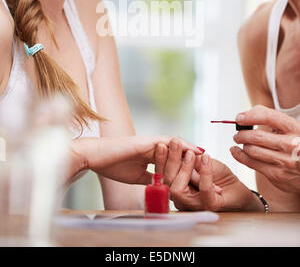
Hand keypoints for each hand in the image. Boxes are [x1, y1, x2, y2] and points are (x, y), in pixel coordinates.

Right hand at [68, 135, 200, 185]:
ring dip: (194, 155)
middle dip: (196, 168)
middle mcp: (155, 147)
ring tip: (210, 160)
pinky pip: (169, 142)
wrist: (96, 156)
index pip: (174, 164)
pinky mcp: (148, 141)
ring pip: (178, 148)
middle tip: (214, 178)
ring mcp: (152, 143)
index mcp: (152, 156)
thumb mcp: (137, 176)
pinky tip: (195, 150)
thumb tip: (164, 185)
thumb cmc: (112, 165)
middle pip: (180, 157)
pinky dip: (183, 146)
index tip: (204, 185)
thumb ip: (151, 177)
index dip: (188, 173)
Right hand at [155, 140, 262, 211]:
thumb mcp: (200, 163)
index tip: (161, 144)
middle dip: (170, 160)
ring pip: (178, 188)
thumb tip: (174, 146)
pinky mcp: (210, 205)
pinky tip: (206, 158)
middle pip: (167, 182)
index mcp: (178, 188)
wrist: (239, 190)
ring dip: (184, 166)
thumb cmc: (219, 177)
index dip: (161, 160)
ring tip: (189, 151)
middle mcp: (182, 200)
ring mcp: (195, 205)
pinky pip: (203, 188)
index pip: (163, 175)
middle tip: (174, 142)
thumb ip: (187, 158)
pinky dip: (205, 172)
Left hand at [230, 106, 299, 192]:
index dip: (250, 116)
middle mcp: (291, 145)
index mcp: (295, 129)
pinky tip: (236, 151)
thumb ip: (273, 118)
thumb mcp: (293, 128)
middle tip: (238, 133)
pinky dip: (240, 155)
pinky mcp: (277, 175)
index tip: (239, 118)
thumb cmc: (298, 144)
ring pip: (252, 150)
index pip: (268, 117)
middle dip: (242, 133)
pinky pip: (252, 163)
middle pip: (257, 136)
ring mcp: (285, 161)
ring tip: (240, 141)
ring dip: (242, 144)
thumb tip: (247, 113)